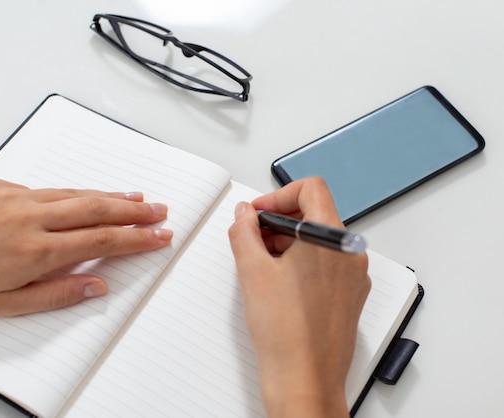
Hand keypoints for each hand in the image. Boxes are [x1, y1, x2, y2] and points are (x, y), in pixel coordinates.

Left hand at [0, 177, 172, 315]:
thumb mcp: (5, 305)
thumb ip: (57, 294)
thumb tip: (96, 285)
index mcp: (34, 250)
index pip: (101, 240)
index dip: (136, 238)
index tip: (159, 235)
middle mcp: (29, 217)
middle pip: (97, 208)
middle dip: (135, 210)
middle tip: (159, 210)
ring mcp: (15, 196)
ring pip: (75, 192)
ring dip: (110, 194)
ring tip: (136, 196)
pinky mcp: (1, 184)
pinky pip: (46, 188)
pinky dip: (72, 193)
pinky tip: (84, 197)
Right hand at [228, 176, 370, 417]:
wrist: (305, 380)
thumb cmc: (286, 333)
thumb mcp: (252, 270)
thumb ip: (244, 231)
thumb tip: (244, 214)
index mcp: (332, 239)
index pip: (311, 188)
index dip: (278, 195)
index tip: (258, 212)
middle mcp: (350, 253)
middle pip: (315, 213)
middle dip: (280, 220)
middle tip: (252, 236)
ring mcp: (353, 276)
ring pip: (320, 240)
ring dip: (289, 242)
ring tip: (261, 263)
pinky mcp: (350, 295)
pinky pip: (327, 263)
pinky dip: (302, 262)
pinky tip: (279, 282)